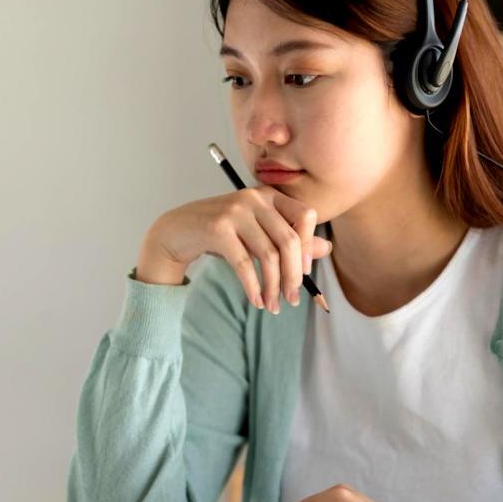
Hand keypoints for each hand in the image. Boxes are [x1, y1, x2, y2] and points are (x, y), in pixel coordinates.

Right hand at [136, 186, 333, 313]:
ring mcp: (235, 211)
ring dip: (273, 287)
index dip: (308, 247)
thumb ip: (290, 239)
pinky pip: (244, 264)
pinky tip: (256, 301)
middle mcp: (254, 198)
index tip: (303, 273)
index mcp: (268, 195)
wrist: (177, 231)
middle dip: (293, 276)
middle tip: (292, 300)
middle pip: (288, 240)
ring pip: (268, 255)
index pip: (305, 215)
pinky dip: (253, 287)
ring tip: (273, 306)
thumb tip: (326, 249)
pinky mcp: (217, 228)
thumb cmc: (221, 234)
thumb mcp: (258, 235)